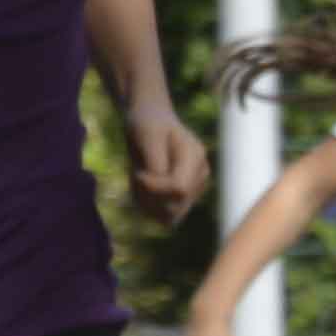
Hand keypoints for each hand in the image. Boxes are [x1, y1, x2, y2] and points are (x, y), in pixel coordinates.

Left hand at [123, 96, 209, 220]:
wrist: (150, 119)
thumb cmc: (146, 123)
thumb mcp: (147, 136)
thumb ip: (155, 163)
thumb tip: (158, 192)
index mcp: (195, 157)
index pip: (179, 188)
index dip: (154, 187)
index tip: (137, 174)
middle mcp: (201, 175)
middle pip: (176, 205)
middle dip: (148, 196)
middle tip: (134, 177)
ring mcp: (196, 187)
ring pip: (171, 214)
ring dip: (146, 203)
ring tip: (137, 181)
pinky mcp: (186, 197)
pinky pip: (167, 216)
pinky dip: (148, 206)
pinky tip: (141, 190)